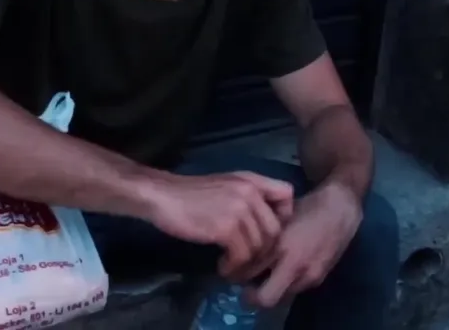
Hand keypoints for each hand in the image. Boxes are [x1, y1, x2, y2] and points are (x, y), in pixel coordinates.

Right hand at [145, 172, 294, 278]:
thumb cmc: (189, 194)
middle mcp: (249, 192)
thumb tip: (265, 223)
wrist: (162, 196)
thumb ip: (247, 197)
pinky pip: (242, 256)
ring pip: (260, 246)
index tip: (266, 232)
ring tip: (233, 269)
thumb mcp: (225, 186)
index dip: (283, 216)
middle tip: (249, 262)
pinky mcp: (225, 228)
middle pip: (276, 230)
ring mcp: (239, 209)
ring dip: (248, 264)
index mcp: (251, 180)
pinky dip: (234, 268)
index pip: (287, 195)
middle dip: (265, 251)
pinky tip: (222, 268)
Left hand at [242, 182, 363, 307]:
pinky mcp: (319, 278)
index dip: (235, 274)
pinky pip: (294, 289)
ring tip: (262, 274)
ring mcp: (309, 275)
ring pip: (280, 296)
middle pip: (265, 298)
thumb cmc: (304, 207)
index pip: (249, 272)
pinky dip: (284, 283)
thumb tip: (239, 246)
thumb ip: (260, 235)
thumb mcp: (276, 217)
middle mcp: (295, 265)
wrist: (340, 208)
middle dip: (251, 295)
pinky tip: (281, 268)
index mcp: (280, 245)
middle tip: (243, 283)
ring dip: (269, 288)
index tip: (228, 270)